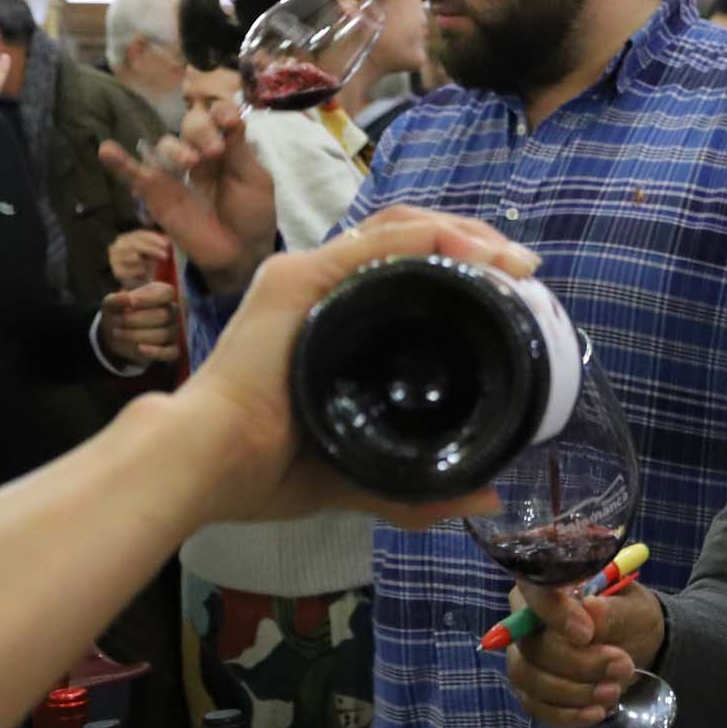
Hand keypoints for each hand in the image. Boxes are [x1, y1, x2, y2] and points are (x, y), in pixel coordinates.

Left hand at [94, 282, 182, 367]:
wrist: (117, 332)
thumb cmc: (119, 312)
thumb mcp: (111, 303)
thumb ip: (117, 299)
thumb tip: (127, 299)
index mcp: (163, 294)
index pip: (166, 293)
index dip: (149, 298)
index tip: (130, 302)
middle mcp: (173, 312)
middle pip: (163, 315)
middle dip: (136, 319)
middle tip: (115, 321)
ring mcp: (175, 331)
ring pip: (163, 334)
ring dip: (137, 335)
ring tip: (116, 333)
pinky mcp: (172, 349)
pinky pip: (170, 352)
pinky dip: (155, 351)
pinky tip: (139, 348)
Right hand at [98, 98, 278, 294]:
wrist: (241, 253)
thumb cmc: (251, 215)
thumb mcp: (253, 180)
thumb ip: (239, 149)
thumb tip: (229, 113)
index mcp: (224, 147)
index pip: (214, 117)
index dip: (220, 113)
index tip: (229, 121)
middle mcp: (197, 154)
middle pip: (189, 126)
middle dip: (201, 130)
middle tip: (215, 151)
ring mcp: (174, 174)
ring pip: (165, 146)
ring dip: (175, 148)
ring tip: (190, 161)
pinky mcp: (156, 194)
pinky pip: (134, 175)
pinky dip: (120, 163)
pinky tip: (107, 150)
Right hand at [151, 205, 538, 527]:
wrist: (204, 465)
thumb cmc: (262, 472)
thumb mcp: (360, 475)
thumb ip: (418, 489)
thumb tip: (483, 498)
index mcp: (332, 323)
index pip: (405, 272)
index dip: (463, 272)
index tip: (515, 294)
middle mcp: (319, 289)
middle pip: (408, 241)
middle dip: (473, 246)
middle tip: (522, 271)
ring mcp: (307, 278)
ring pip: (397, 230)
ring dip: (463, 235)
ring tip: (510, 258)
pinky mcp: (298, 279)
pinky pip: (376, 243)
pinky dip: (430, 238)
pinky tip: (473, 250)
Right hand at [506, 581, 665, 726]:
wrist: (636, 649)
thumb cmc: (630, 618)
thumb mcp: (635, 610)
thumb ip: (613, 611)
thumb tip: (591, 608)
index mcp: (548, 586)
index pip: (532, 591)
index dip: (553, 612)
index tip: (587, 634)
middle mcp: (525, 620)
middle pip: (532, 645)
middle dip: (579, 663)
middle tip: (622, 666)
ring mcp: (523, 657)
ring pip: (529, 678)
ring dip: (573, 692)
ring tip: (613, 691)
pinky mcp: (530, 690)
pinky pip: (535, 706)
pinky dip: (566, 713)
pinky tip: (596, 712)